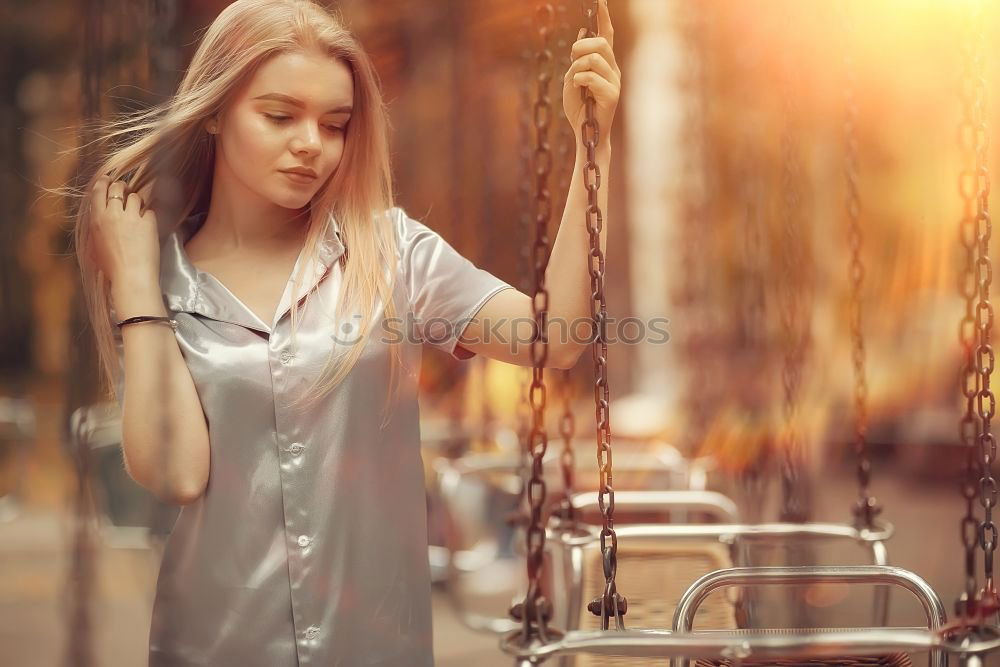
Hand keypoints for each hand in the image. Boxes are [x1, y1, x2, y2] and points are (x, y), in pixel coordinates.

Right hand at [89, 175, 160, 286]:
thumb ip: (98, 228)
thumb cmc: (112, 267)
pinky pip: (149, 210)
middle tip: (126, 190)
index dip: (104, 182)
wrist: (130, 276)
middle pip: (117, 188)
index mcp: (97, 219)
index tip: (108, 179)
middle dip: (122, 186)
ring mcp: (131, 217)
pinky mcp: (148, 222)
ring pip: (135, 196)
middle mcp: (113, 214)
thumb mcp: (96, 246)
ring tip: (138, 209)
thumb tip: (101, 219)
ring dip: (137, 201)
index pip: (98, 191)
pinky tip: (149, 223)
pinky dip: (149, 215)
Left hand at [562, 0, 619, 147]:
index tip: (601, 0)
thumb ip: (577, 59)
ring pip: (595, 58)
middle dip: (580, 48)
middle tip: (571, 60)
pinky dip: (579, 80)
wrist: (585, 133)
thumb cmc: (578, 108)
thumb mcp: (572, 77)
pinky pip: (592, 77)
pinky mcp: (612, 94)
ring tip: (575, 81)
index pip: (607, 35)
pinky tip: (578, 90)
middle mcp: (613, 70)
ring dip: (578, 67)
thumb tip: (582, 34)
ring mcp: (615, 81)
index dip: (604, 18)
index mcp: (605, 64)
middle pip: (600, 43)